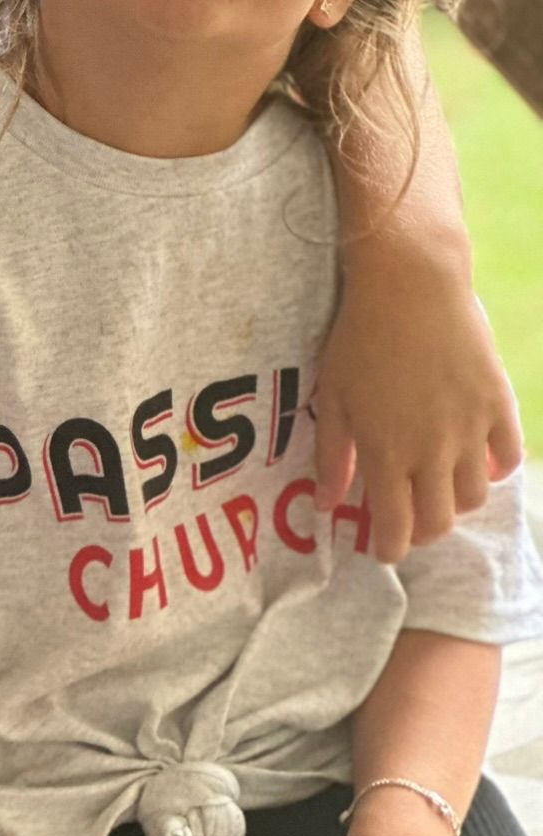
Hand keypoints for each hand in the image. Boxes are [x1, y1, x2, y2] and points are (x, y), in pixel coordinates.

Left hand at [313, 269, 521, 562]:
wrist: (410, 286)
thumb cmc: (359, 338)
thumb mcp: (333, 398)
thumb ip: (332, 457)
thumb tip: (327, 505)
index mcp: (386, 453)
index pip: (396, 527)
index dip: (389, 548)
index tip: (381, 550)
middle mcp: (432, 450)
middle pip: (439, 521)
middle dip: (421, 532)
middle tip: (407, 522)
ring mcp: (470, 429)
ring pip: (475, 496)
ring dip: (454, 503)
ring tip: (437, 491)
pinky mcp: (498, 403)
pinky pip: (507, 456)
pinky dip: (496, 469)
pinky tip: (478, 462)